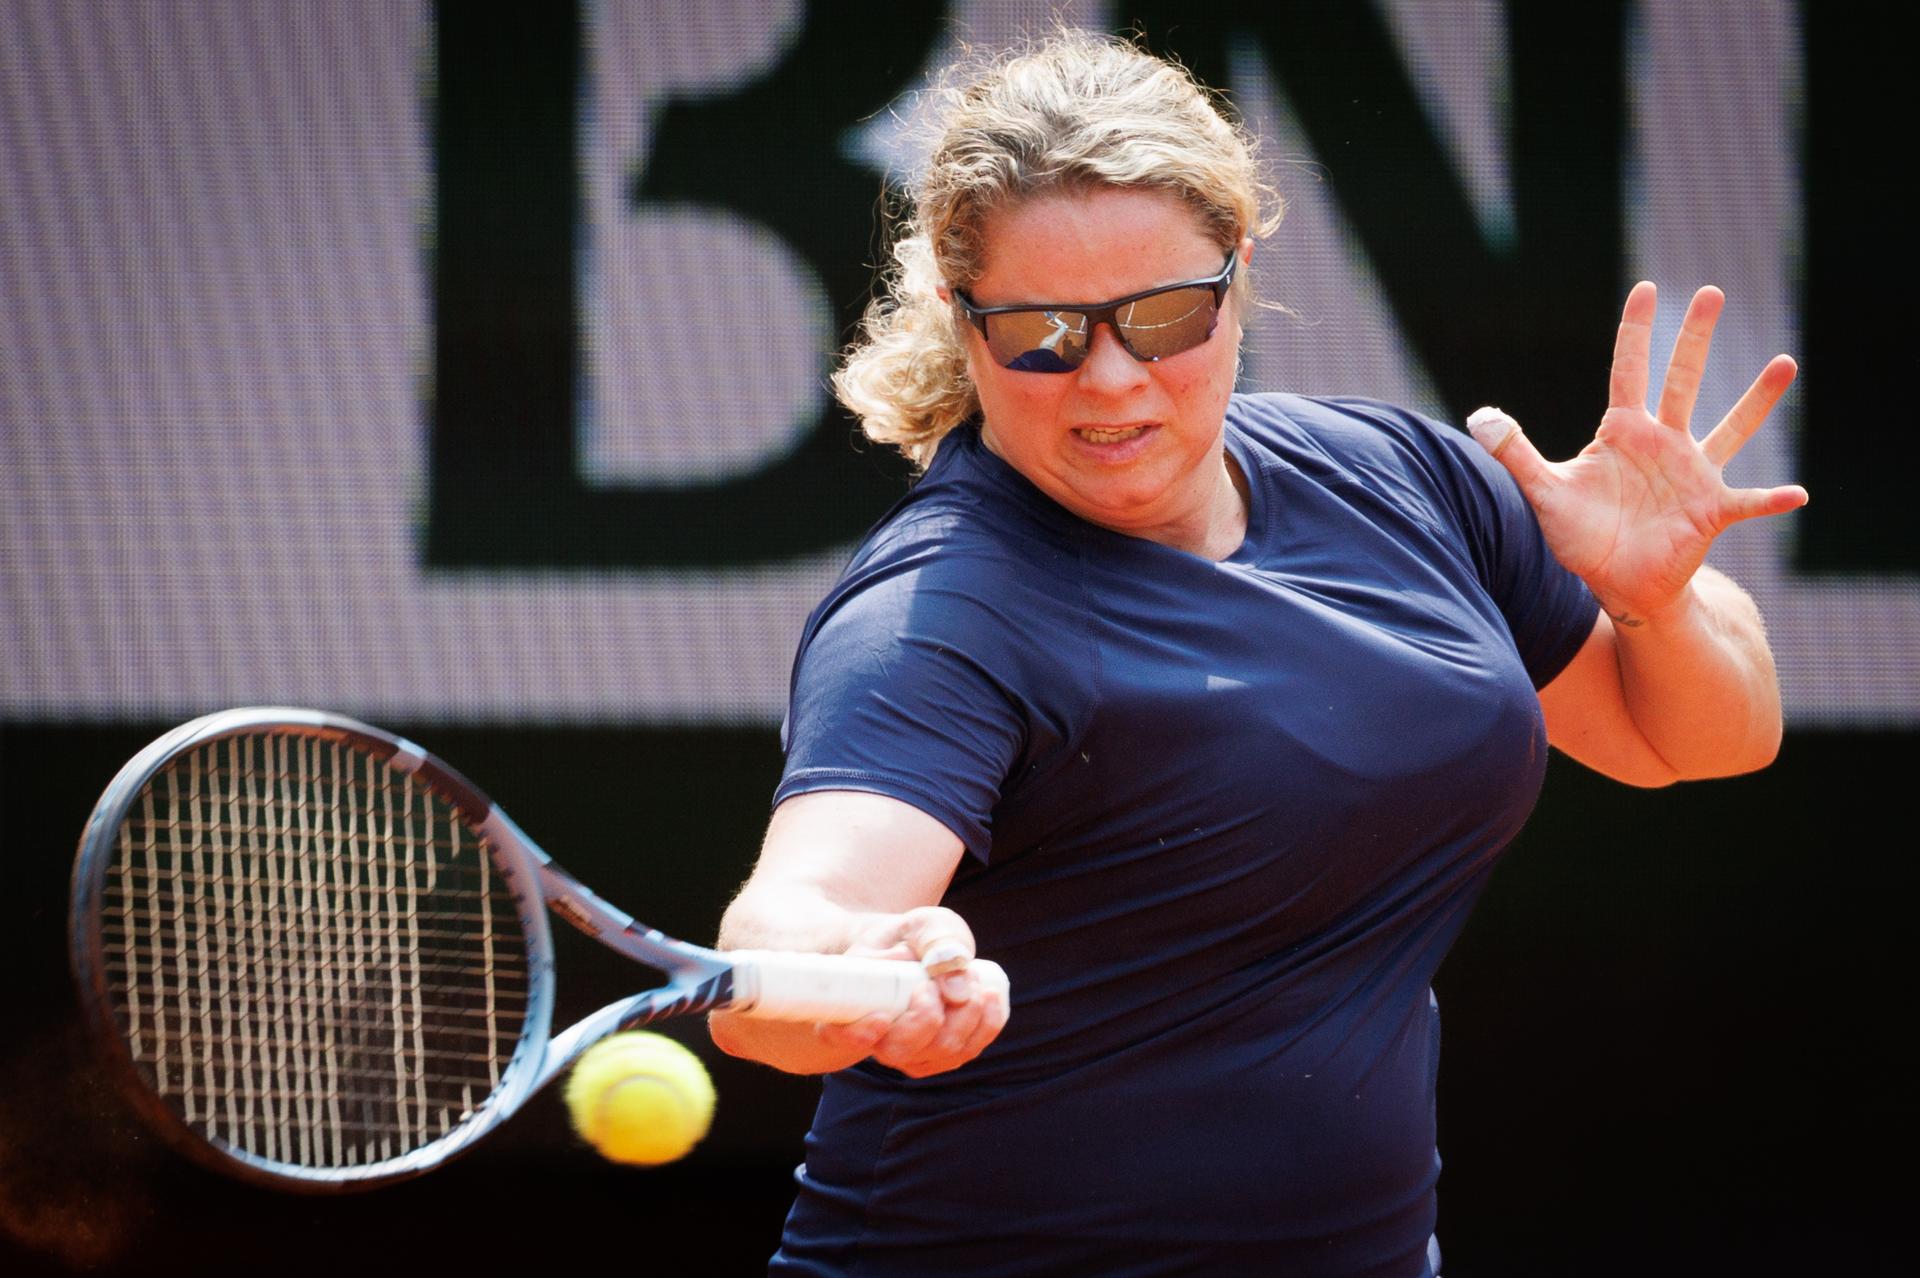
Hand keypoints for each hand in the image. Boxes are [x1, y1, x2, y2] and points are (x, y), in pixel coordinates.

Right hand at [813, 905, 1009, 1077]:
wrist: (915, 951)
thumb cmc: (908, 937)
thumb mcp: (919, 924)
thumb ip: (934, 940)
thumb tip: (958, 987)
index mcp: (846, 1004)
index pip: (837, 1035)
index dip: (857, 1035)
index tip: (880, 1017)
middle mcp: (874, 1038)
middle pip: (898, 1051)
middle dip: (927, 1019)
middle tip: (938, 981)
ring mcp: (910, 1052)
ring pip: (937, 1054)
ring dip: (965, 1017)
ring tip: (973, 974)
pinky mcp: (941, 1055)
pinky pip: (966, 1052)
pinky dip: (985, 1025)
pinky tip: (990, 995)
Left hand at [1467, 282, 1807, 624]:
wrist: (1617, 583)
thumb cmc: (1583, 535)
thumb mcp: (1544, 492)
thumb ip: (1515, 453)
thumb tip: (1478, 416)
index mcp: (1624, 432)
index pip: (1629, 370)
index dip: (1635, 330)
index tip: (1645, 288)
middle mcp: (1664, 443)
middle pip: (1681, 380)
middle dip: (1694, 338)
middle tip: (1711, 292)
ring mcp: (1693, 474)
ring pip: (1730, 428)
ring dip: (1756, 399)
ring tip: (1785, 363)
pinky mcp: (1710, 511)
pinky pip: (1747, 502)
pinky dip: (1771, 499)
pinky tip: (1797, 493)